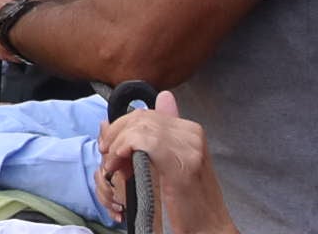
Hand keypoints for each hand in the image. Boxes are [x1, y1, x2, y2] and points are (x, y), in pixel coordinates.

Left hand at [100, 90, 237, 232]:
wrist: (210, 227)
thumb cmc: (190, 201)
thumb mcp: (175, 162)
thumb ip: (163, 134)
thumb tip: (163, 96)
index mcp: (191, 130)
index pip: (148, 113)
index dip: (123, 128)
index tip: (111, 147)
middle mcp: (192, 134)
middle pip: (141, 117)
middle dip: (117, 134)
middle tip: (107, 155)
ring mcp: (189, 147)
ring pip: (139, 127)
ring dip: (118, 144)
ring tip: (112, 164)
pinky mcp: (181, 163)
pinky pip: (143, 140)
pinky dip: (124, 149)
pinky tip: (119, 163)